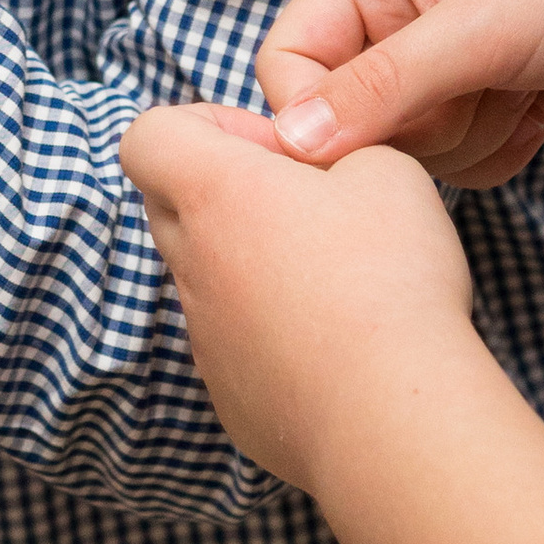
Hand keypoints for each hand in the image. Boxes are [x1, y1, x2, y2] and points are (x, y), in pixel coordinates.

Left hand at [120, 103, 478, 494]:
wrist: (395, 418)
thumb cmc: (389, 279)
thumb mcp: (385, 166)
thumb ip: (335, 142)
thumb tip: (314, 168)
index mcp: (214, 194)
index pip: (148, 137)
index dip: (205, 125)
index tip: (276, 151)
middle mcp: (192, 265)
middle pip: (171, 205)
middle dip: (228, 192)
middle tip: (307, 208)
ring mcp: (206, 339)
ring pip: (207, 279)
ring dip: (254, 266)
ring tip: (338, 283)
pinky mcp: (231, 398)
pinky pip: (236, 346)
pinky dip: (274, 334)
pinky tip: (340, 346)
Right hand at [252, 0, 543, 179]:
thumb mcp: (479, 33)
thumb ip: (383, 87)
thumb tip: (291, 142)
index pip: (287, 62)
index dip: (319, 115)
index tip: (384, 139)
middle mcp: (394, 14)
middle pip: (343, 116)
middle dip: (415, 130)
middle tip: (479, 96)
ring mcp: (442, 60)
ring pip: (401, 149)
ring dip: (463, 144)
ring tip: (519, 95)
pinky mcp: (486, 99)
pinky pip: (452, 163)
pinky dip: (494, 154)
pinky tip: (537, 115)